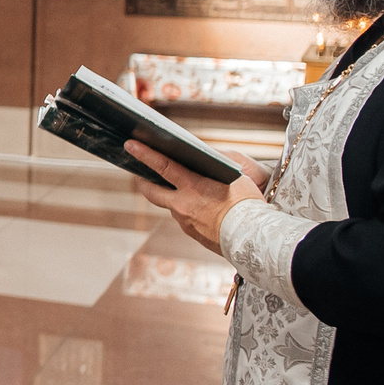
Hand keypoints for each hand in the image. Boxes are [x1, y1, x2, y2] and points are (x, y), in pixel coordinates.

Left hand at [126, 141, 269, 255]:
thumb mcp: (236, 177)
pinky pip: (185, 219)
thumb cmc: (248, 205)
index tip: (130, 145)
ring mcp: (185, 222)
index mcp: (192, 187)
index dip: (145, 154)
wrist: (254, 239)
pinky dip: (188, 211)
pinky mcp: (192, 234)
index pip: (162, 166)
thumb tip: (206, 156)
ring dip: (172, 197)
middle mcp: (183, 205)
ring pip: (171, 206)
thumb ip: (217, 166)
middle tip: (140, 174)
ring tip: (179, 189)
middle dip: (143, 181)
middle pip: (152, 192)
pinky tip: (199, 209)